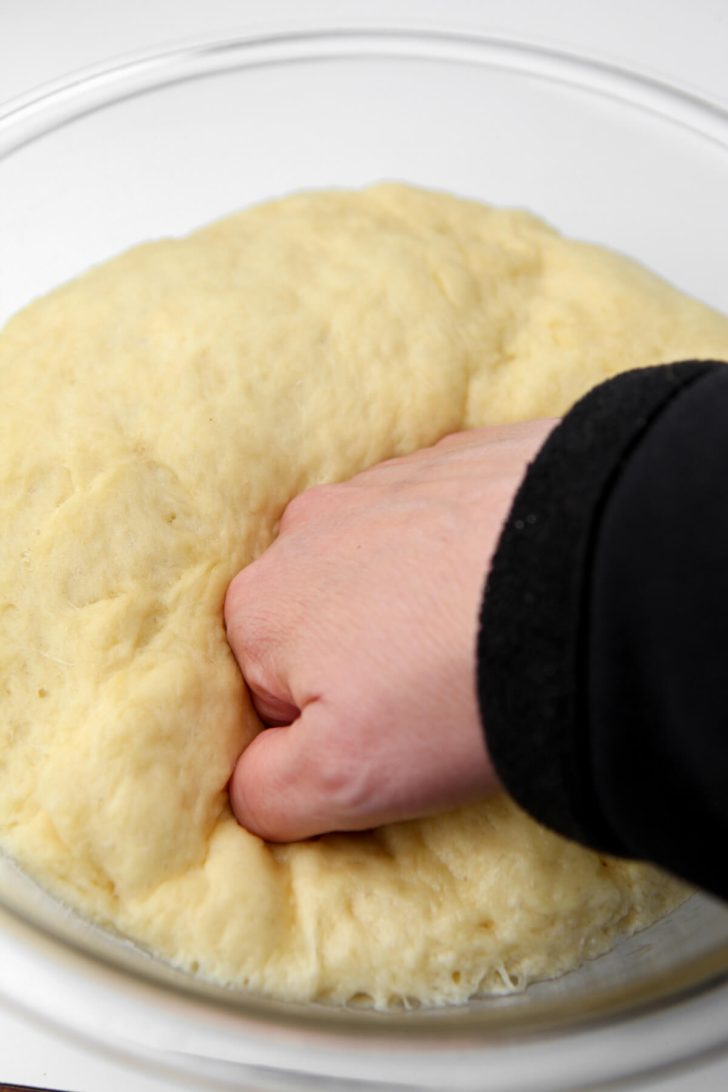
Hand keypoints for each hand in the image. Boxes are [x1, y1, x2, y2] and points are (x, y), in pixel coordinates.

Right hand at [224, 420, 555, 840]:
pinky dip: (471, 554)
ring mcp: (390, 481)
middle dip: (371, 660)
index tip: (397, 738)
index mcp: (262, 603)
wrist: (599, 579)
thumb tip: (251, 786)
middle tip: (444, 694)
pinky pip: (449, 520)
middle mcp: (310, 526)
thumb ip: (269, 793)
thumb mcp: (345, 778)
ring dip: (422, 605)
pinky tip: (513, 586)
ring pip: (388, 568)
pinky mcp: (463, 456)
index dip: (332, 732)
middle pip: (327, 623)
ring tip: (485, 640)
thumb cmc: (457, 682)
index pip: (270, 694)